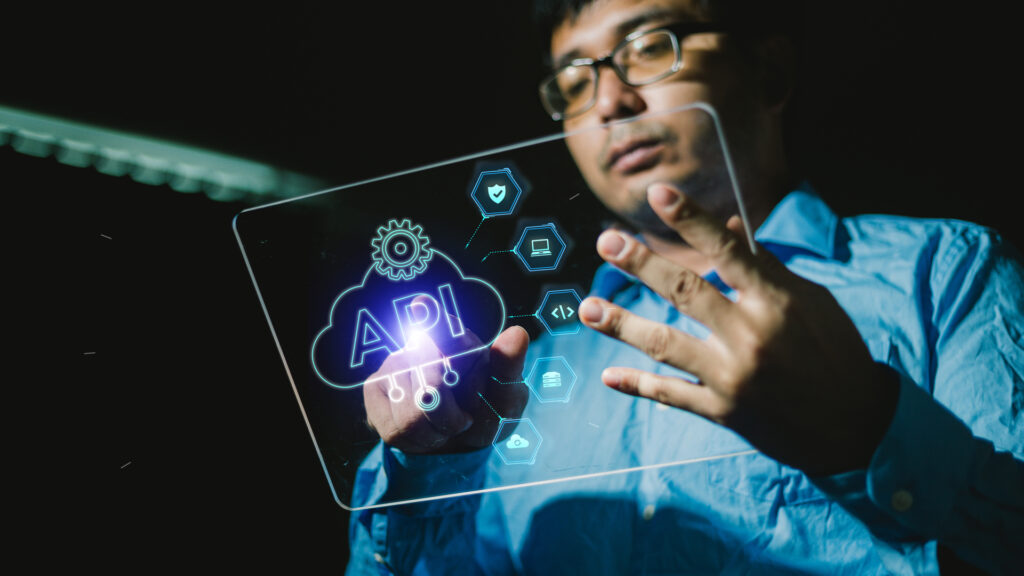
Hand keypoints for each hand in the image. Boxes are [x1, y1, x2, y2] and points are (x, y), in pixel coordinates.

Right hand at [363, 324, 528, 454]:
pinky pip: (393, 429)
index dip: (433, 318)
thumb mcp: (506, 400)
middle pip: (431, 391)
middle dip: (452, 418)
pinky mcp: (375, 388)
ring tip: (444, 426)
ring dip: (434, 433)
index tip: (422, 305)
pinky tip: (424, 432)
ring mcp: (395, 364)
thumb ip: (506, 371)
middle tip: (463, 420)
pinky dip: (415, 442)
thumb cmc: (486, 411)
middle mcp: (424, 345)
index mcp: (462, 343)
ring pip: (411, 416)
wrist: (458, 440)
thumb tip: (518, 333)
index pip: (446, 330)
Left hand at [578, 183, 898, 475]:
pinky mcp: (724, 411)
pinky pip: (672, 395)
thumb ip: (765, 267)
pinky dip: (639, 385)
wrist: (856, 427)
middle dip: (641, 264)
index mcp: (776, 300)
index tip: (658, 193)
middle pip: (685, 291)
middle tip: (606, 242)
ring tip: (586, 309)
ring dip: (622, 325)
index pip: (727, 250)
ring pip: (666, 344)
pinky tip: (609, 375)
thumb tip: (730, 225)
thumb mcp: (811, 302)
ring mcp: (734, 376)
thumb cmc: (835, 353)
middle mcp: (751, 335)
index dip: (691, 219)